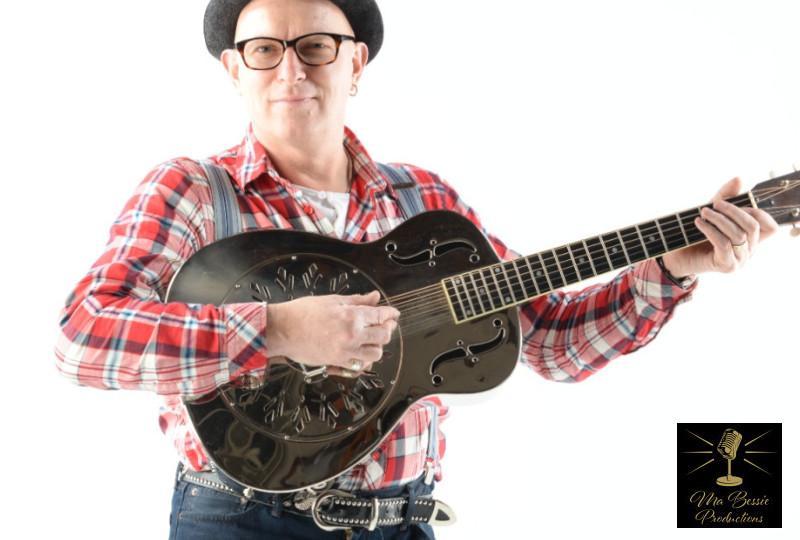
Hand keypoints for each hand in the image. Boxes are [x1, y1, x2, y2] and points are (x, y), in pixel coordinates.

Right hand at [265, 290, 398, 376]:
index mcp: (351, 317)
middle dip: (388, 328)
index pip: (380, 316)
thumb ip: (357, 300)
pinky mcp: (338, 363)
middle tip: (386, 323)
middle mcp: (352, 336)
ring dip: (378, 345)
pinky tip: (363, 352)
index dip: (390, 314)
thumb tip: (374, 297)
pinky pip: (361, 365)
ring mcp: (345, 352)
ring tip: (374, 338)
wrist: (282, 330)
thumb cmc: (302, 313)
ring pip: (376, 353)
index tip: (393, 313)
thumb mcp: (332, 300)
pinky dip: (365, 359)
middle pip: (383, 336)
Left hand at [661, 177, 778, 276]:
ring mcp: (740, 260)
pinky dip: (710, 230)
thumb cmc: (698, 234)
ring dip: (719, 219)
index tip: (738, 204)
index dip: (758, 212)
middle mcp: (750, 250)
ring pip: (738, 235)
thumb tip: (739, 179)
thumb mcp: (714, 211)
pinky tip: (699, 222)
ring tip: (703, 212)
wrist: (679, 256)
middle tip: (715, 204)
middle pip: (753, 226)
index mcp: (752, 238)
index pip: (770, 227)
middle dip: (734, 211)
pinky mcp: (727, 266)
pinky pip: (724, 244)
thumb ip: (727, 196)